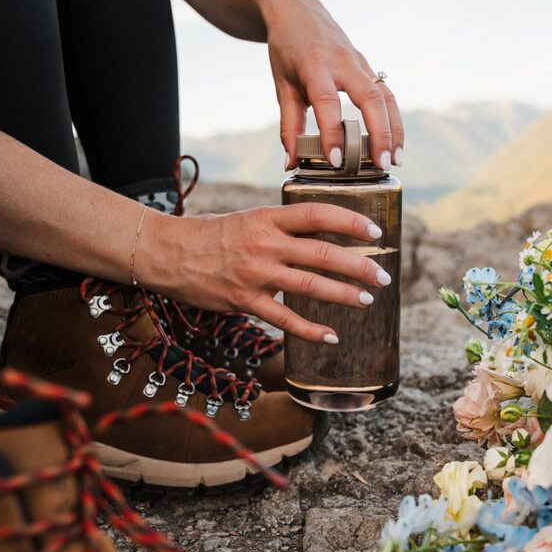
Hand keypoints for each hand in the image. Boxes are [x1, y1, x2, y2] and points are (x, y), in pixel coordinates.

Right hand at [140, 203, 389, 343]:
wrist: (167, 252)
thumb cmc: (210, 235)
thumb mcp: (249, 220)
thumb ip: (282, 228)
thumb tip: (322, 235)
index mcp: (268, 218)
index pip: (319, 215)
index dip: (352, 222)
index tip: (376, 232)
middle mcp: (265, 244)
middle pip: (324, 253)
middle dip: (360, 266)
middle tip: (384, 275)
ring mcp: (255, 274)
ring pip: (310, 286)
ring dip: (344, 294)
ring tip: (366, 300)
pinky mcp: (244, 301)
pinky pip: (285, 320)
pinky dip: (311, 330)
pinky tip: (331, 336)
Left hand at [263, 0, 403, 171]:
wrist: (297, 12)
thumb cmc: (287, 51)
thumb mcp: (282, 87)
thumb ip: (289, 126)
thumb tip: (291, 162)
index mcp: (314, 66)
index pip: (327, 102)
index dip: (332, 133)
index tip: (336, 160)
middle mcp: (342, 62)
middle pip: (371, 99)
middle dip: (380, 135)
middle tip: (383, 165)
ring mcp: (359, 62)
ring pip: (386, 97)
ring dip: (394, 130)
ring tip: (396, 160)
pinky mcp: (368, 66)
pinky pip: (387, 94)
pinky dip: (393, 120)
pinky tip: (395, 143)